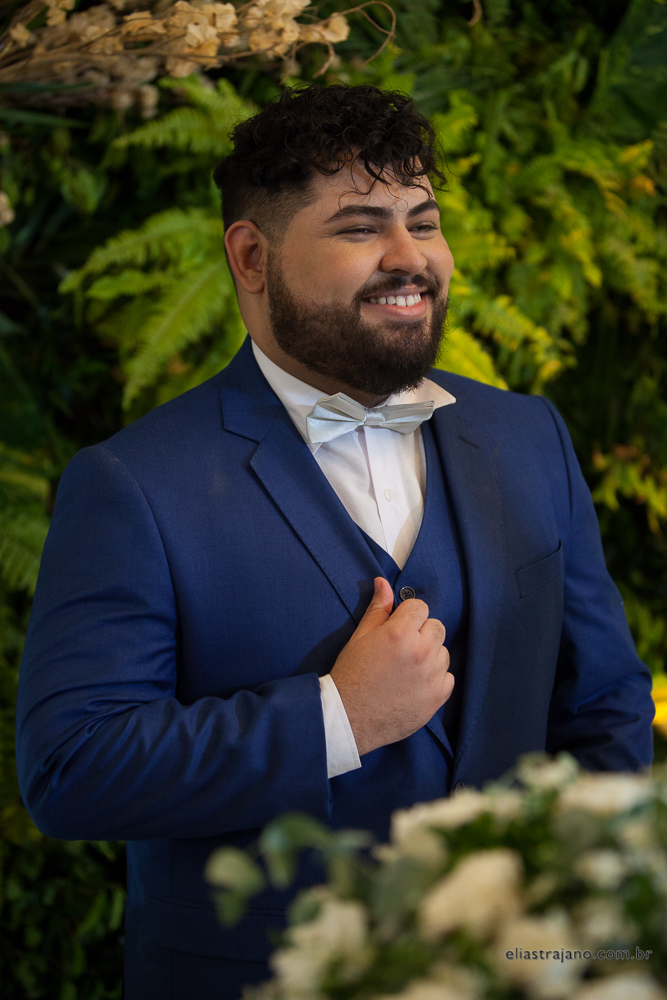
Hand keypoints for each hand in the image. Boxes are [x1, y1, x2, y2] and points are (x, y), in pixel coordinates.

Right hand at [329, 577, 453, 755]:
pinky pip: (448, 677)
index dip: (407, 615)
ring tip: (406, 668)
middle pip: (436, 627)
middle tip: (402, 648)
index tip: (398, 626)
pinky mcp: (437, 698)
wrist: (348, 718)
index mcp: (400, 633)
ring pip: (443, 652)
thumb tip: (383, 583)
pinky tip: (414, 684)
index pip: (420, 607)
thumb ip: (377, 609)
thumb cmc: (351, 676)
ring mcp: (431, 676)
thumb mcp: (359, 637)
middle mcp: (420, 652)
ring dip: (429, 656)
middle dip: (421, 632)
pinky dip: (435, 679)